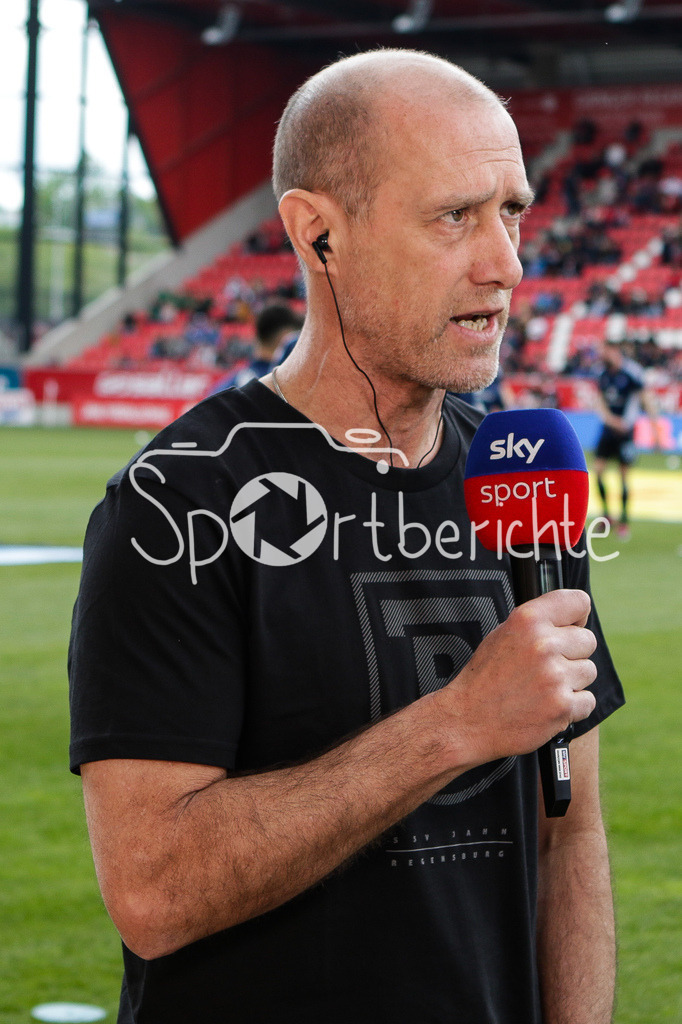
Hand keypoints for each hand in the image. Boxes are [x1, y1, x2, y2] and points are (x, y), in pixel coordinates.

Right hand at [439, 590, 596, 766]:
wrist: (467, 719)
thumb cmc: (485, 677)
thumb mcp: (503, 634)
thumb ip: (538, 622)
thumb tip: (576, 619)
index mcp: (527, 619)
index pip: (579, 601)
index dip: (577, 617)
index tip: (570, 627)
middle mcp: (543, 644)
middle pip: (588, 640)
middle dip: (572, 654)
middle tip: (546, 667)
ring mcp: (555, 676)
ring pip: (589, 671)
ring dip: (572, 681)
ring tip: (543, 688)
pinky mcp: (562, 706)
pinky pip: (588, 701)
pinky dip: (572, 707)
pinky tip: (547, 706)